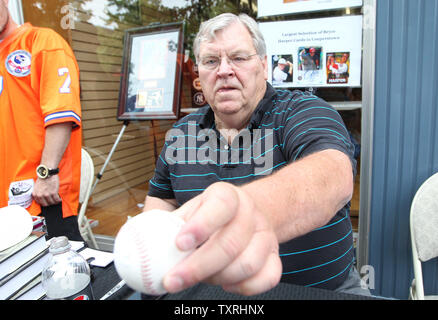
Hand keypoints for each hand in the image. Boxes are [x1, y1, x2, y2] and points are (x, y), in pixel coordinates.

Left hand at [32, 175, 61, 206]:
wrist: (47, 173)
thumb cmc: (42, 179)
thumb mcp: (36, 187)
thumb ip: (37, 193)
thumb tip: (41, 198)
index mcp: (35, 194)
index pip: (40, 203)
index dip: (44, 203)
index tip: (47, 202)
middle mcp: (40, 195)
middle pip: (46, 204)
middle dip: (49, 203)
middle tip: (52, 201)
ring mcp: (47, 194)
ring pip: (52, 202)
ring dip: (55, 202)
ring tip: (57, 200)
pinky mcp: (53, 193)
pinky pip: (56, 199)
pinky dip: (59, 200)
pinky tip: (60, 199)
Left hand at [163, 182, 281, 295]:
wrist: (247, 213)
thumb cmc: (212, 214)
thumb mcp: (191, 209)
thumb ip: (171, 225)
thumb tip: (142, 244)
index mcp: (227, 196)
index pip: (220, 205)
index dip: (201, 225)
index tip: (179, 244)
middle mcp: (249, 213)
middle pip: (230, 243)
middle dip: (198, 267)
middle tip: (173, 279)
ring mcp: (265, 235)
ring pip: (248, 264)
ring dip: (218, 278)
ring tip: (201, 277)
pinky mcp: (275, 255)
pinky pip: (267, 277)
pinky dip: (243, 287)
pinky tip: (225, 282)